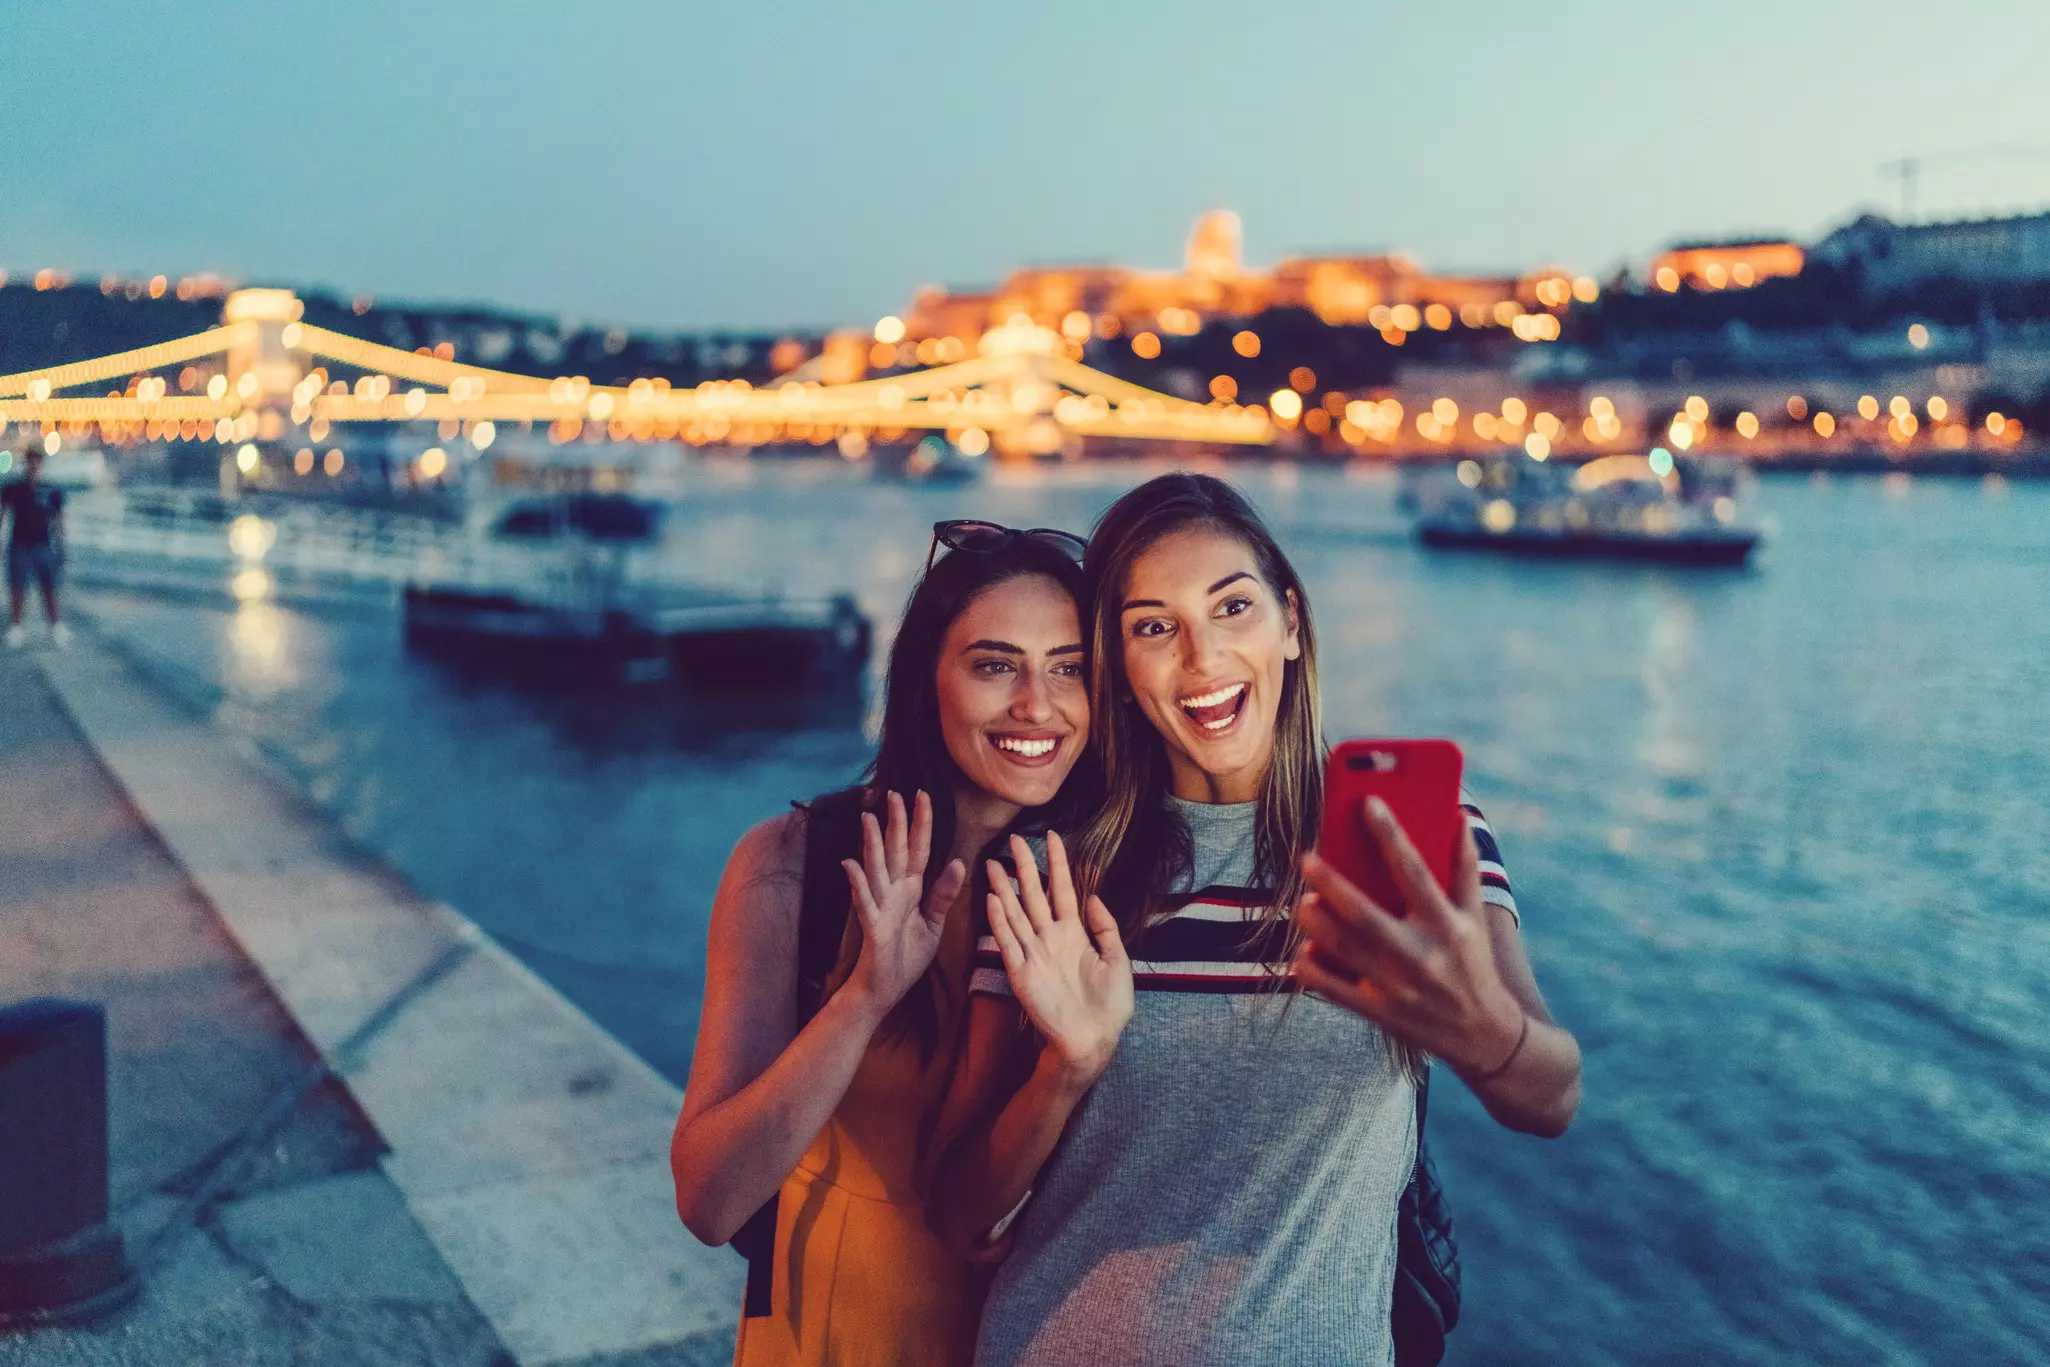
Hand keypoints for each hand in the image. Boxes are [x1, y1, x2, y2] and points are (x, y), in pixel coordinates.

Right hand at [842, 791, 967, 1011]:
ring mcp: (880, 907)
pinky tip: (850, 863)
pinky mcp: (872, 926)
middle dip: (896, 822)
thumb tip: (957, 862)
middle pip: (896, 851)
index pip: (918, 849)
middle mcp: (894, 892)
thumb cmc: (906, 957)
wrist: (885, 989)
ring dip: (873, 844)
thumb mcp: (933, 924)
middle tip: (894, 793)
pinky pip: (864, 901)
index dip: (921, 824)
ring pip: (876, 869)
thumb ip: (943, 895)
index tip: (924, 795)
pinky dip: (857, 883)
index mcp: (911, 890)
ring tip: (869, 818)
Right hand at [984, 832, 1132, 1082]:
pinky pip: (1008, 942)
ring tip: (992, 863)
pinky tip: (993, 899)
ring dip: (1003, 889)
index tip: (1052, 837)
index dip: (1058, 864)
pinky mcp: (1021, 973)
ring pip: (1015, 914)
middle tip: (1013, 839)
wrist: (1094, 1039)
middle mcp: (1050, 939)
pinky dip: (999, 921)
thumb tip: (1095, 897)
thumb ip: (1106, 928)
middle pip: (1033, 895)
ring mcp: (1034, 954)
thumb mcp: (1118, 960)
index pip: (1063, 890)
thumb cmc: (1110, 1005)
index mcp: (1074, 934)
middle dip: (1023, 867)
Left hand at [1293, 797, 1524, 1077]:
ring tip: (1303, 901)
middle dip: (1333, 885)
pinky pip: (1335, 990)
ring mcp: (1398, 986)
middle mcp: (1422, 956)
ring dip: (1317, 924)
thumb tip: (1458, 814)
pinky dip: (1314, 969)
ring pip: (1344, 950)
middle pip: (1367, 915)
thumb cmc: (1474, 963)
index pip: (1416, 872)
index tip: (1368, 802)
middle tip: (1306, 858)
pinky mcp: (1380, 1011)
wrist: (1483, 1036)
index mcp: (1448, 925)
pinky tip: (1303, 949)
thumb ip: (1464, 866)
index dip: (1391, 835)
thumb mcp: (1476, 916)